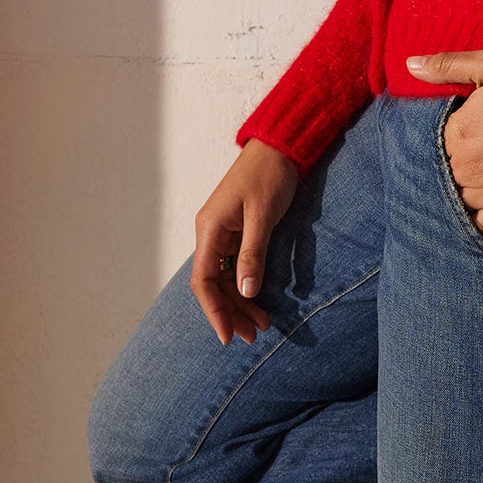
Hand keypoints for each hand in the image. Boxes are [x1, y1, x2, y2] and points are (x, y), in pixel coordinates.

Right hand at [190, 138, 299, 345]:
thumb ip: (253, 254)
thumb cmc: (270, 175)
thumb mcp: (263, 216)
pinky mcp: (236, 232)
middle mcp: (210, 233)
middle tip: (253, 336)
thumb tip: (247, 292)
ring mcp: (222, 233)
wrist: (279, 146)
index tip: (228, 335)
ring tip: (261, 325)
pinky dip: (247, 285)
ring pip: (225, 278)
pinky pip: (235, 267)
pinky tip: (259, 301)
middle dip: (231, 312)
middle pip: (213, 284)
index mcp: (210, 228)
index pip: (203, 280)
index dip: (214, 311)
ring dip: (240, 302)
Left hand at [406, 47, 482, 233]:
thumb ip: (448, 65)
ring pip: (460, 196)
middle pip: (447, 169)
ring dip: (466, 186)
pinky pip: (480, 224)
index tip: (473, 125)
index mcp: (458, 132)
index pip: (438, 139)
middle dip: (459, 158)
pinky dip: (477, 217)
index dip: (454, 131)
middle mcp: (467, 166)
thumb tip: (411, 65)